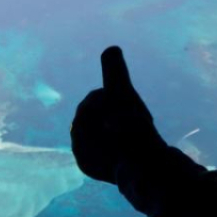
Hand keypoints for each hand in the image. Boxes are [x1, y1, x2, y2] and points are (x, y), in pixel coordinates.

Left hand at [70, 46, 165, 183]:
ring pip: (99, 134)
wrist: (140, 167)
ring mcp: (82, 155)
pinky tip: (124, 149)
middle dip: (113, 115)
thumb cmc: (132, 127)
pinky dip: (111, 148)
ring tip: (130, 136)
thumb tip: (111, 48)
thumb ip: (115, 71)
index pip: (98, 97)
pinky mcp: (89, 169)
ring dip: (112, 131)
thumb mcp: (124, 95)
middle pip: (97, 116)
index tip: (130, 107)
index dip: (116, 98)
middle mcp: (76, 138)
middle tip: (132, 123)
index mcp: (80, 118)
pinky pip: (100, 152)